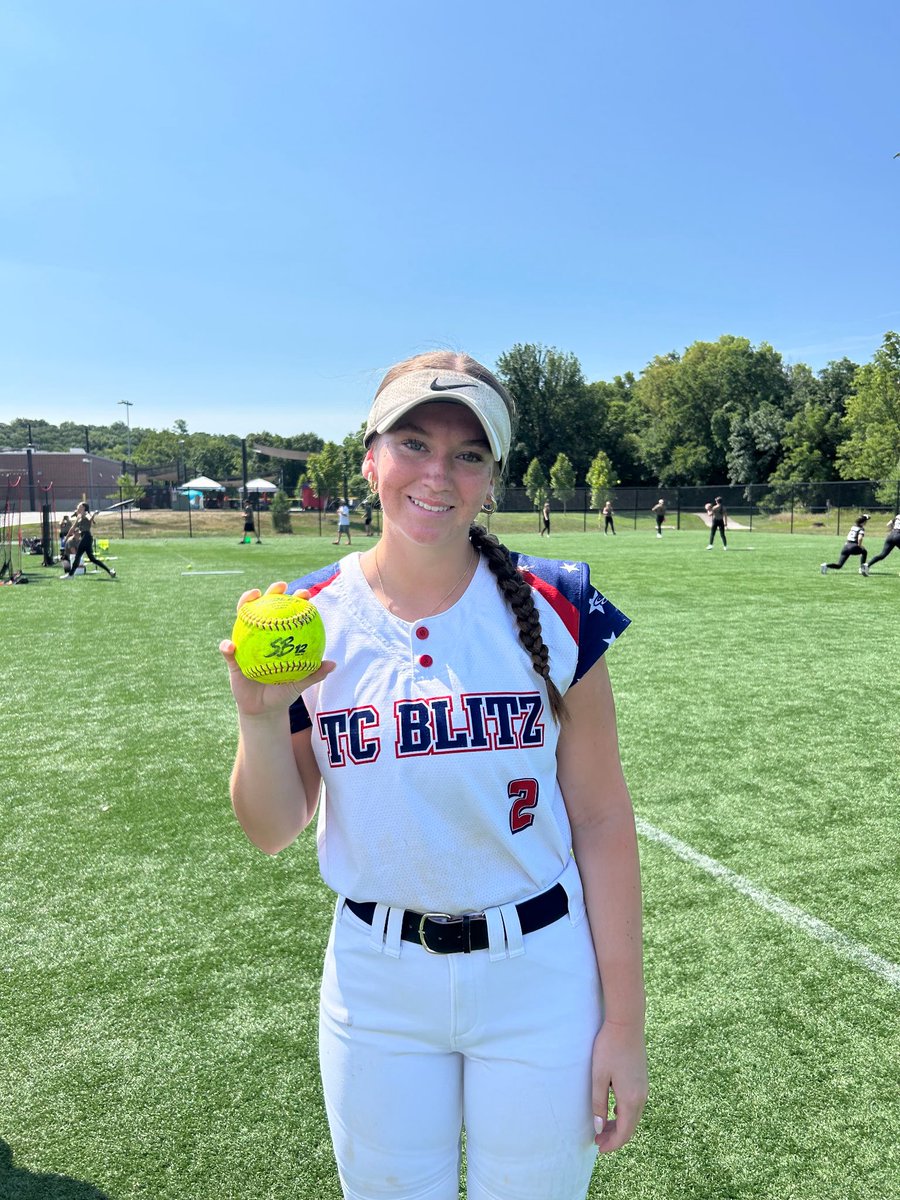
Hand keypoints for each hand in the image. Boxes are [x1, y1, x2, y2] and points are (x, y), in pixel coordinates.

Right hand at [219, 582, 333, 715]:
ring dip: (245, 604)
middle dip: (273, 591)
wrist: (263, 709)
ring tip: (250, 598)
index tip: (305, 594)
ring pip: (243, 618)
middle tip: (280, 586)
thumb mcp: (299, 683)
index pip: (290, 614)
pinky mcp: (233, 657)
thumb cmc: (283, 692)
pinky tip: (231, 646)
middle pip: (266, 607)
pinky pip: (228, 650)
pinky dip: (227, 647)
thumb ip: (314, 673)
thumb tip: (332, 664)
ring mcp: (246, 643)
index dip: (297, 600)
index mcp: (280, 638)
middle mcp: (263, 635)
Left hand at [591, 1019, 647, 1153]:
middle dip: (615, 1137)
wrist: (626, 1023)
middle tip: (598, 1140)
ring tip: (603, 1128)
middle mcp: (642, 1096)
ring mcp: (644, 1087)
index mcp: (631, 1099)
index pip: (624, 1132)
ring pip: (634, 1116)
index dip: (612, 1144)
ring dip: (620, 1126)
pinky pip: (636, 1104)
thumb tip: (599, 1128)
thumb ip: (598, 1104)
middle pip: (631, 1127)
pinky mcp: (642, 1078)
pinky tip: (614, 1111)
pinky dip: (625, 1114)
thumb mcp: (599, 1077)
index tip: (598, 1148)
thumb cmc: (609, 1048)